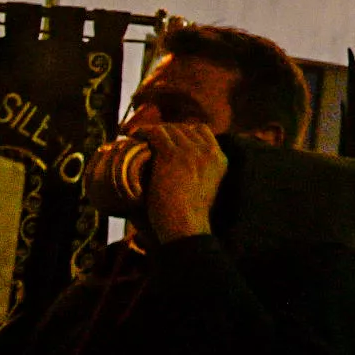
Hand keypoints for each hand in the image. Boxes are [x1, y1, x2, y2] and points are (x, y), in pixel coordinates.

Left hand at [138, 122, 226, 242]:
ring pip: (169, 129)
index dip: (184, 132)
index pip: (202, 131)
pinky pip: (156, 133)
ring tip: (139, 137)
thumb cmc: (190, 218)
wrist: (186, 226)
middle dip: (166, 131)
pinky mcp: (171, 155)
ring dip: (153, 131)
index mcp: (220, 159)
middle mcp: (208, 151)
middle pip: (184, 128)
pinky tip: (134, 136)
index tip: (170, 139)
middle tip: (150, 138)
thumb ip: (201, 173)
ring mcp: (191, 152)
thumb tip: (183, 169)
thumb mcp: (205, 190)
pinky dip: (143, 132)